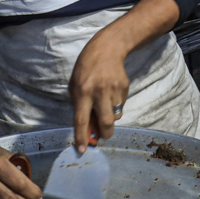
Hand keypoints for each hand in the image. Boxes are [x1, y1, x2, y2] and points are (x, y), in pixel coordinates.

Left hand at [69, 31, 126, 149]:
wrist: (107, 48)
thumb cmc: (85, 68)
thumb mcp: (75, 85)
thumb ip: (80, 106)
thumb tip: (88, 127)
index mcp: (82, 92)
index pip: (81, 119)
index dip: (81, 136)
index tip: (82, 150)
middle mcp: (99, 92)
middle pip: (106, 122)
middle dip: (104, 134)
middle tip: (102, 135)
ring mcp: (114, 90)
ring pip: (115, 115)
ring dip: (110, 117)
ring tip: (104, 104)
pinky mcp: (125, 87)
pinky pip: (121, 105)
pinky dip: (115, 105)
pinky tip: (110, 92)